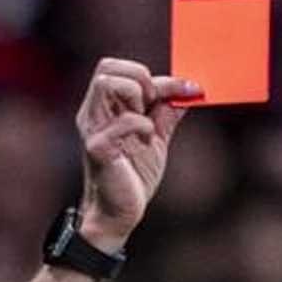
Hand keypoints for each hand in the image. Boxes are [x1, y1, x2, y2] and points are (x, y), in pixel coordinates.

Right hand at [74, 58, 196, 249]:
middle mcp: (93, 113)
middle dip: (140, 79)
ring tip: (147, 121)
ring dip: (136, 96)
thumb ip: (167, 113)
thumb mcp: (156, 137)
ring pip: (107, 83)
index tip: (181, 92)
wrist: (120, 214)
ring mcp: (93, 129)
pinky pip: (122, 121)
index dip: (151, 75)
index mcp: (104, 107)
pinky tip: (146, 143)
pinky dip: (142, 126)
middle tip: (154, 104)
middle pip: (107, 67)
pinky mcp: (98, 148)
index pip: (118, 68)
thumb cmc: (133, 175)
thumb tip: (188, 89)